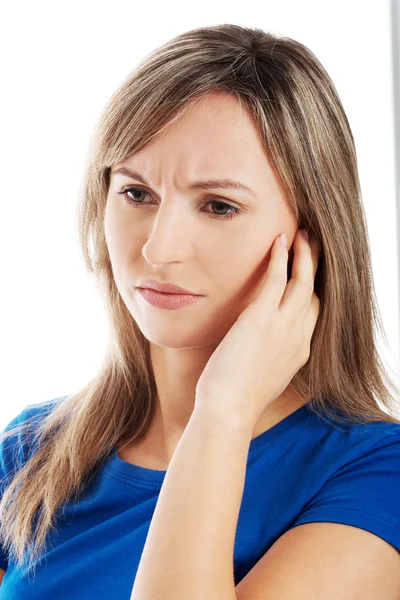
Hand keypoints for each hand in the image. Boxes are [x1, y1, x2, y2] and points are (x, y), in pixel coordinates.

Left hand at [195, 229, 321, 426]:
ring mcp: (283, 325)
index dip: (311, 292)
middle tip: (312, 246)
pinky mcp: (262, 317)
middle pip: (315, 292)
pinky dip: (281, 256)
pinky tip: (279, 239)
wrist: (228, 409)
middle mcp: (299, 336)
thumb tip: (255, 351)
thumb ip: (267, 360)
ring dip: (305, 254)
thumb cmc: (235, 400)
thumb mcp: (262, 379)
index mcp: (299, 352)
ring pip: (304, 280)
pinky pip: (279, 278)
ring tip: (302, 234)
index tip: (306, 277)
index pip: (312, 314)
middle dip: (315, 267)